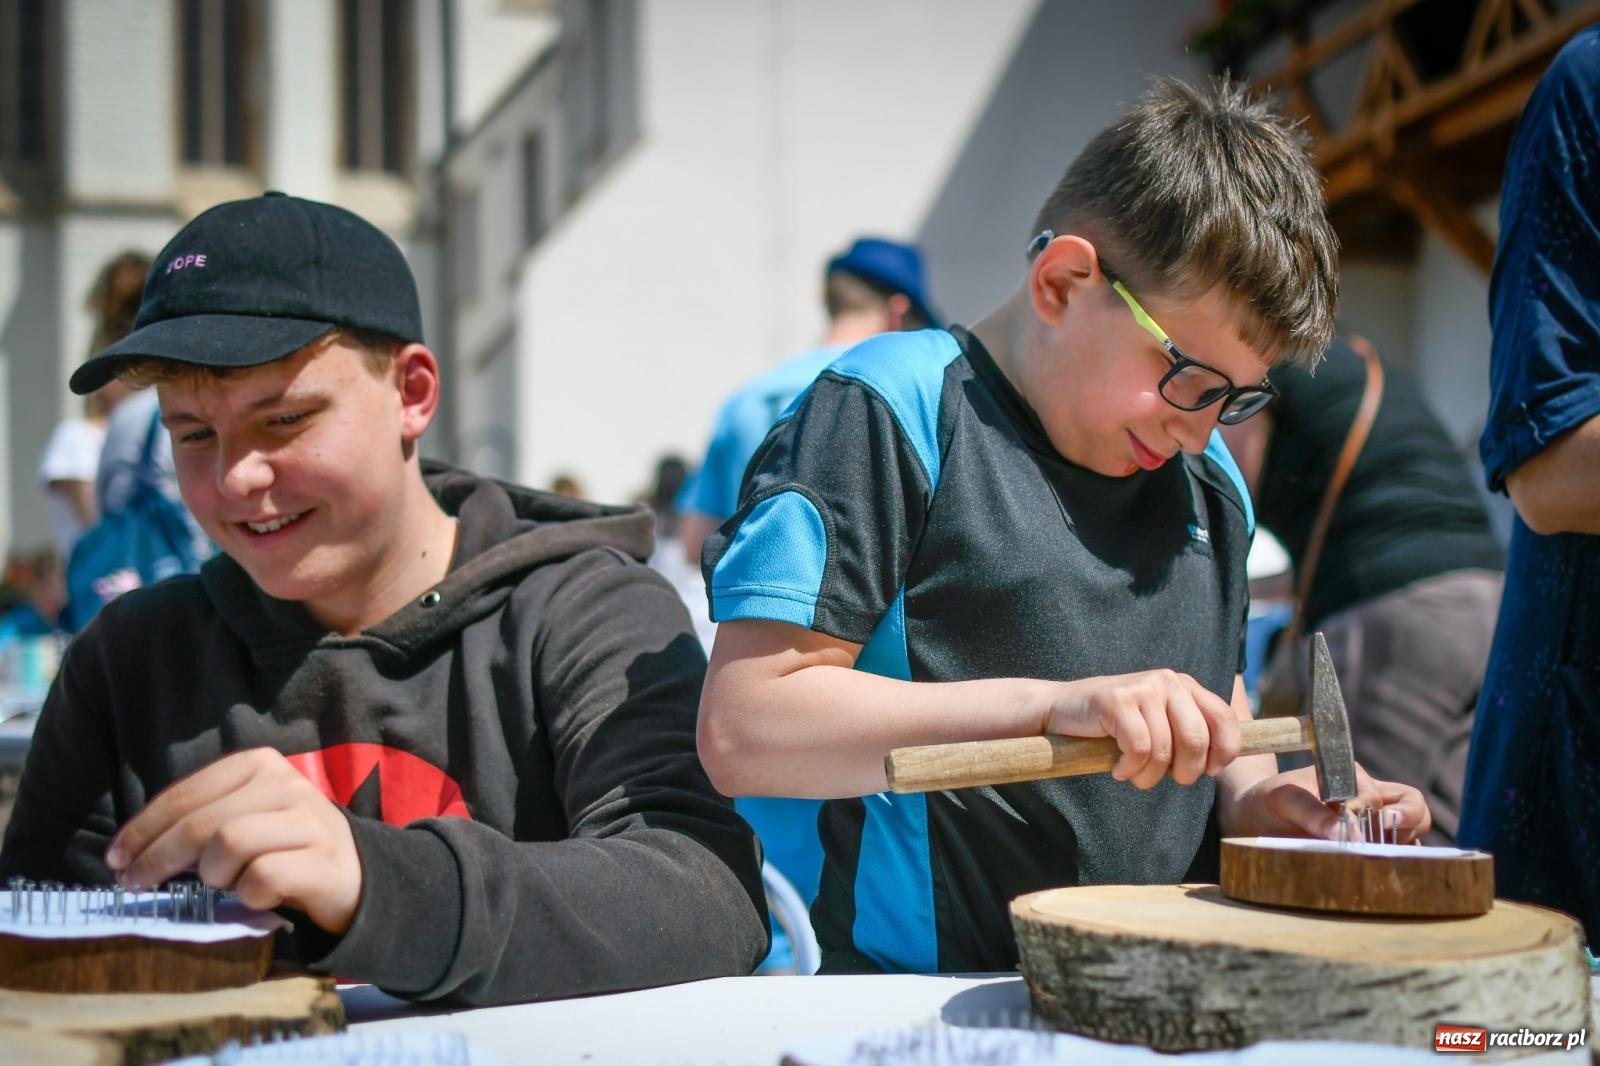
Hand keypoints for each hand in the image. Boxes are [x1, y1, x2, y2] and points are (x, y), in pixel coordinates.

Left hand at [104, 748, 362, 933]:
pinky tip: (257, 897)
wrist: (351, 873)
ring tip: (223, 885)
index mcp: (259, 764)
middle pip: (201, 823)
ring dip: (213, 875)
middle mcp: (287, 784)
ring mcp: (309, 821)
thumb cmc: (281, 846)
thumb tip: (130, 852)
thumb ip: (198, 821)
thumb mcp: (240, 818)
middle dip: (159, 858)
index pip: (185, 794)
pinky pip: (262, 879)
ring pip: (229, 846)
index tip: (117, 859)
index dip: (143, 829)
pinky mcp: (323, 861)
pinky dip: (247, 896)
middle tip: (136, 885)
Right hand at [1044, 670, 1240, 789]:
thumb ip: (1188, 732)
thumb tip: (1220, 761)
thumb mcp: (1159, 723)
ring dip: (1150, 776)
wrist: (1061, 709)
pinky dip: (1130, 768)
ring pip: (1164, 750)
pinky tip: (1119, 768)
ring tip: (1135, 776)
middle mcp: (1168, 681)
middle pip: (1196, 740)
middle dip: (1186, 772)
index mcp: (1185, 685)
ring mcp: (1142, 687)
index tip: (1208, 772)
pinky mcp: (1118, 700)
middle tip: (1167, 780)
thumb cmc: (1114, 725)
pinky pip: (1138, 749)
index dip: (1224, 752)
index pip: (1224, 719)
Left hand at [1220, 761, 1432, 842]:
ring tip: (1381, 856)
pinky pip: (1400, 852)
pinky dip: (1398, 861)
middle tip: (1381, 836)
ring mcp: (1375, 822)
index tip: (1352, 826)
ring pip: (1415, 829)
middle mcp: (1369, 796)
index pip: (1376, 794)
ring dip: (1405, 845)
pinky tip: (1379, 871)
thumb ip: (1311, 812)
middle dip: (1407, 821)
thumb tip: (1348, 835)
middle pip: (1413, 805)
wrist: (1254, 818)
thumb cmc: (1269, 802)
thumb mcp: (1281, 800)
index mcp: (1349, 777)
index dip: (1369, 811)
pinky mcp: (1371, 846)